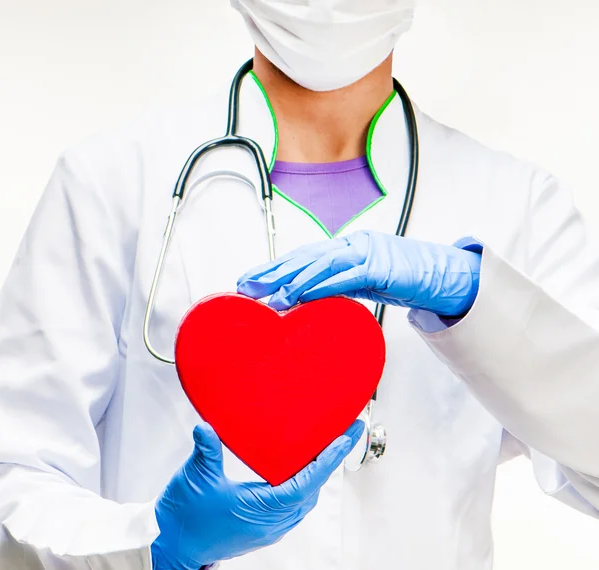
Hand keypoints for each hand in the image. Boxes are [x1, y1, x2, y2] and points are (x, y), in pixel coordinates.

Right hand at [151, 420, 363, 569]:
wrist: (172, 546)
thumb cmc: (184, 517)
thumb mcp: (195, 477)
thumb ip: (206, 449)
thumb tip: (207, 427)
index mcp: (262, 510)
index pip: (307, 482)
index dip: (329, 459)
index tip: (346, 437)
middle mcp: (272, 522)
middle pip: (313, 489)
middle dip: (331, 461)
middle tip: (345, 434)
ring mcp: (269, 527)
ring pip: (306, 499)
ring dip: (318, 474)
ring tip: (328, 448)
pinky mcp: (262, 527)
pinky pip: (294, 505)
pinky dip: (305, 485)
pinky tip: (300, 470)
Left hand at [237, 230, 480, 316]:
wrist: (442, 276)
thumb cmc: (405, 279)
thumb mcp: (365, 282)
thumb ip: (339, 285)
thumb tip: (312, 298)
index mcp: (347, 247)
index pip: (305, 255)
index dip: (277, 266)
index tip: (253, 278)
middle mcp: (352, 244)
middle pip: (306, 255)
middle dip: (274, 271)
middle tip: (247, 285)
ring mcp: (366, 252)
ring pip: (322, 264)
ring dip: (293, 280)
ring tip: (270, 296)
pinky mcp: (380, 265)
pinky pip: (346, 276)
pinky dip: (323, 286)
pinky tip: (303, 295)